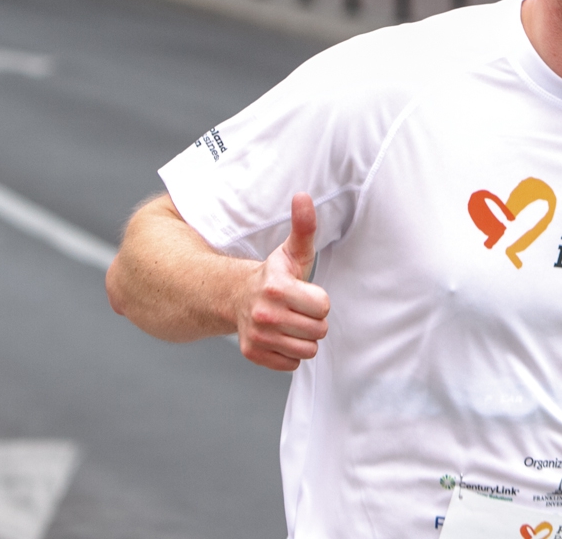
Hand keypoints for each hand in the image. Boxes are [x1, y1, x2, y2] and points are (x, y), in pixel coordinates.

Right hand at [234, 192, 329, 370]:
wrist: (238, 296)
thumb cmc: (275, 275)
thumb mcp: (292, 251)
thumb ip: (303, 226)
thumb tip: (303, 196)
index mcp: (277, 287)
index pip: (323, 306)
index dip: (319, 300)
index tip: (305, 293)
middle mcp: (264, 314)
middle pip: (318, 331)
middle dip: (313, 320)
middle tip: (297, 308)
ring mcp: (257, 336)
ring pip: (307, 350)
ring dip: (303, 338)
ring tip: (290, 321)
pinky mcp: (253, 354)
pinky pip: (291, 364)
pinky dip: (289, 353)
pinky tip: (280, 335)